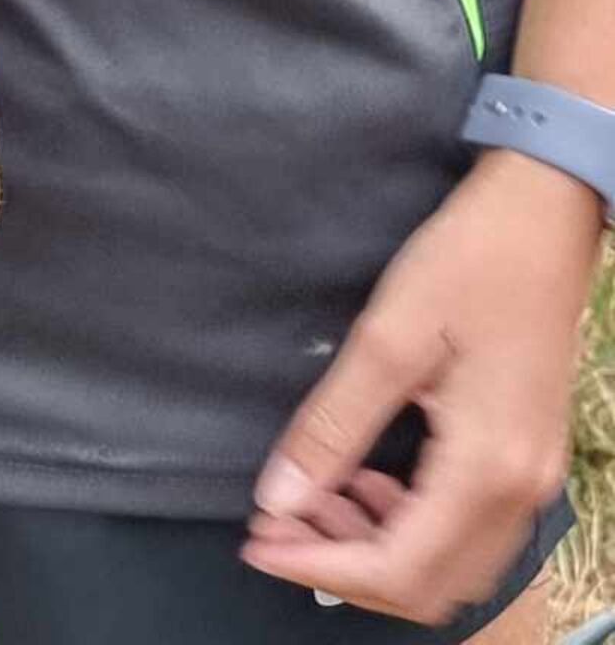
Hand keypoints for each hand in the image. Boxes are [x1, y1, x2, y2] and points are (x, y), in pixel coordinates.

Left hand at [242, 148, 601, 625]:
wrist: (543, 215)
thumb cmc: (468, 262)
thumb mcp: (386, 337)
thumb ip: (333, 426)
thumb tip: (279, 498)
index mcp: (487, 468)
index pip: (398, 567)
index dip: (320, 568)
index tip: (257, 543)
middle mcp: (519, 492)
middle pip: (427, 585)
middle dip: (343, 568)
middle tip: (276, 525)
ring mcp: (530, 478)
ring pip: (449, 565)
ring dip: (376, 551)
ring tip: (312, 501)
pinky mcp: (526, 457)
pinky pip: (466, 528)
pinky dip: (410, 525)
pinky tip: (366, 481)